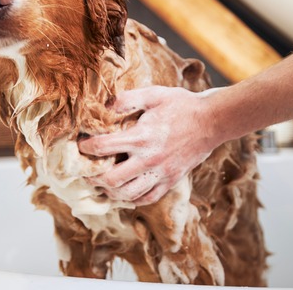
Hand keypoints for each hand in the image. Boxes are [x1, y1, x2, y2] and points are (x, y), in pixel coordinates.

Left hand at [78, 86, 221, 205]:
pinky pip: (147, 198)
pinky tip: (124, 191)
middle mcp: (149, 159)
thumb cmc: (181, 105)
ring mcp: (161, 173)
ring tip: (102, 183)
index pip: (104, 147)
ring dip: (110, 191)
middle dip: (93, 177)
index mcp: (142, 136)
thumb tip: (105, 104)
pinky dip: (132, 198)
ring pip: (128, 194)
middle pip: (112, 180)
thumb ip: (128, 99)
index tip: (80, 145)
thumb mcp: (154, 94)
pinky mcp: (171, 181)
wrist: (212, 121)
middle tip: (86, 171)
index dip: (87, 147)